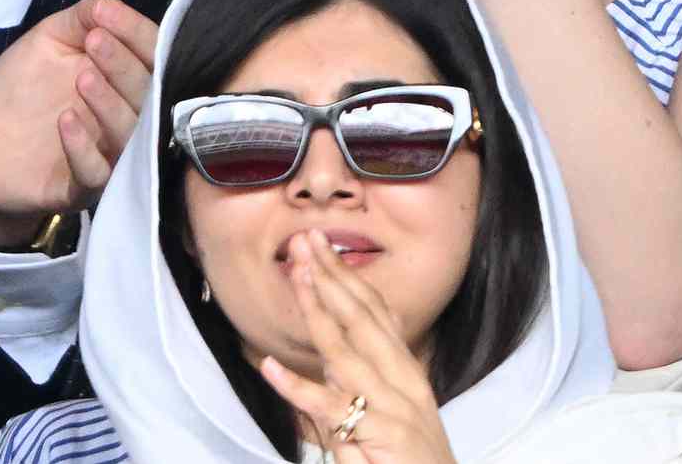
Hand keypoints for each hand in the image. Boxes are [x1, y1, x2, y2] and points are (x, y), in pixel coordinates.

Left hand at [0, 0, 158, 247]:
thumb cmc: (22, 92)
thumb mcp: (45, 43)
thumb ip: (77, 21)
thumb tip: (107, 4)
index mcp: (123, 80)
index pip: (151, 56)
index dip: (135, 33)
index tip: (106, 14)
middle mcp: (126, 118)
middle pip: (148, 94)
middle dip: (124, 64)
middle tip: (95, 42)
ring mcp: (108, 156)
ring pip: (129, 134)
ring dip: (109, 103)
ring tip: (82, 78)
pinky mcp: (81, 189)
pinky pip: (96, 173)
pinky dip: (83, 147)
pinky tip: (65, 121)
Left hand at [258, 232, 455, 463]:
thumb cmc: (410, 461)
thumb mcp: (392, 411)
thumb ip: (364, 381)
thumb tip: (331, 355)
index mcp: (405, 371)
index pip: (374, 312)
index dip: (346, 276)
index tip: (321, 246)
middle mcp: (403, 381)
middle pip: (361, 318)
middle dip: (330, 276)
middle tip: (303, 241)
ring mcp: (392, 407)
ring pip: (345, 351)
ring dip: (316, 310)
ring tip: (293, 276)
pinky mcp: (377, 436)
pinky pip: (330, 409)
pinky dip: (297, 388)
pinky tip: (271, 368)